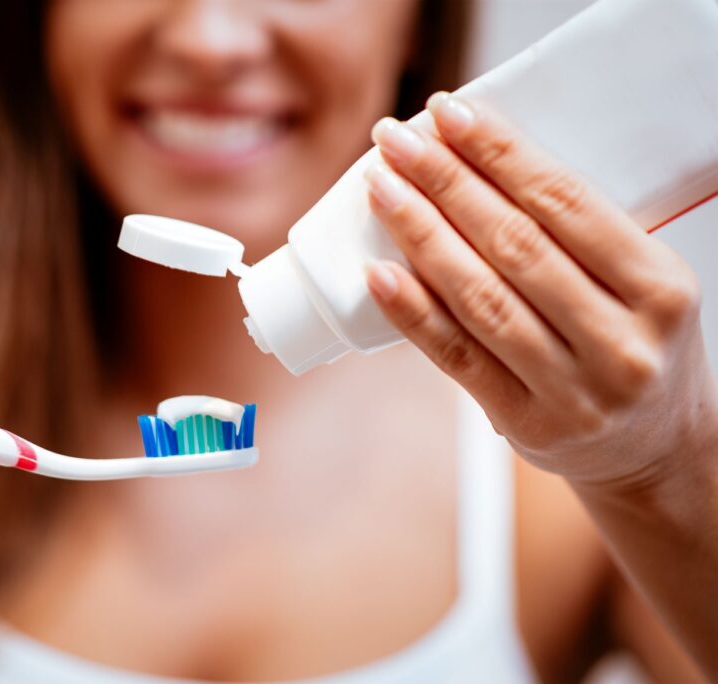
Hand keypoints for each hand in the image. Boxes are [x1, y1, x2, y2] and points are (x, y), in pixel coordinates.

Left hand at [363, 92, 717, 487]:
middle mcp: (622, 342)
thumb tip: (473, 164)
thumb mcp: (641, 286)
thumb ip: (577, 238)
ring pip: (481, 298)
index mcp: (660, 288)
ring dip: (421, 235)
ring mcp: (574, 391)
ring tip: (381, 189)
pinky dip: (413, 312)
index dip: (501, 153)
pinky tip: (378, 272)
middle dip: (446, 183)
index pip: (567, 203)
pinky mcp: (525, 422)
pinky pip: (458, 356)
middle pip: (515, 245)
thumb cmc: (636, 346)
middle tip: (395, 139)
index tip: (449, 114)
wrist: (653, 449)